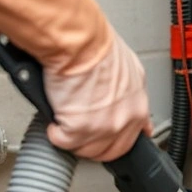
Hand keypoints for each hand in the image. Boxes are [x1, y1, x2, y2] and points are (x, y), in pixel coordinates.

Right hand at [43, 29, 152, 161]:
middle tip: (78, 132)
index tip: (105, 138)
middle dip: (91, 143)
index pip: (132, 138)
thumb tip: (123, 98)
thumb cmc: (96, 44)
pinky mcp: (79, 130)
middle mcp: (124, 119)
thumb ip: (128, 89)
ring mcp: (103, 127)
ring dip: (71, 139)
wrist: (77, 42)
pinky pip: (62, 142)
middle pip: (109, 150)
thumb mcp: (128, 67)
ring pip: (85, 150)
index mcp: (137, 105)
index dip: (114, 139)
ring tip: (64, 122)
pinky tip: (54, 120)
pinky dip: (54, 132)